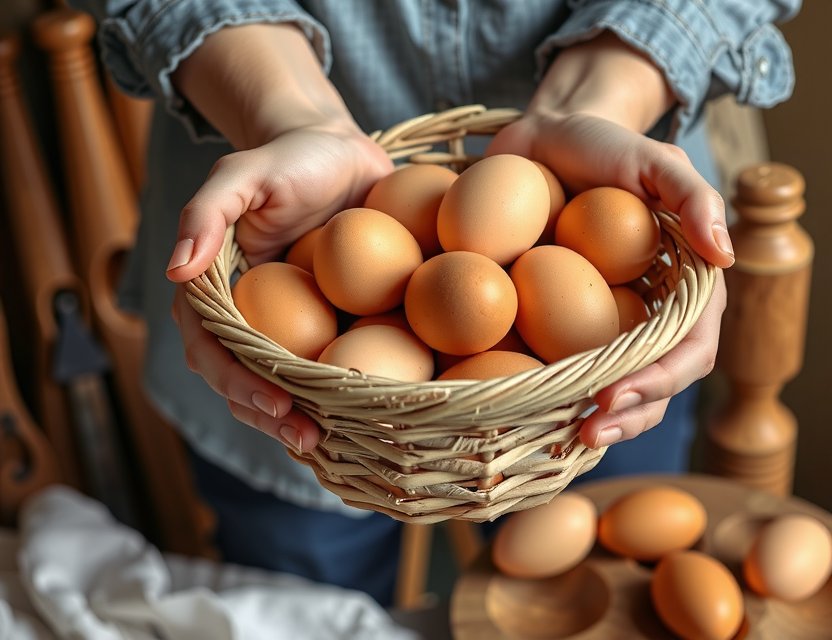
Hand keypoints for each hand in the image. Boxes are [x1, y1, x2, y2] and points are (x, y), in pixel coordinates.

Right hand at [166, 123, 392, 452]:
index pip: (212, 346)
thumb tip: (175, 273)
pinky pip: (322, 364)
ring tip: (325, 441)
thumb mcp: (243, 174)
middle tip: (306, 436)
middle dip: (266, 413)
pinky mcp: (324, 321)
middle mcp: (248, 313)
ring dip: (295, 417)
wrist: (341, 154)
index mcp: (217, 288)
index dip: (236, 380)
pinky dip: (331, 394)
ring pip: (278, 382)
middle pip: (241, 377)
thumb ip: (206, 214)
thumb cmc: (290, 159)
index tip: (276, 399)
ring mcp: (286, 321)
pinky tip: (354, 416)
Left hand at [488, 111, 732, 448]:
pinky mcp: (561, 322)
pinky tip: (531, 413)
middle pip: (656, 382)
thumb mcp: (650, 157)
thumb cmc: (602, 147)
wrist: (542, 141)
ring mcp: (605, 323)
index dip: (660, 378)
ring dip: (599, 420)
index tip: (612, 391)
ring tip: (567, 436)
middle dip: (630, 414)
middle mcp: (648, 313)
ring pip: (616, 388)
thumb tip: (726, 255)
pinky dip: (555, 396)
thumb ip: (692, 196)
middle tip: (588, 430)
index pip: (689, 347)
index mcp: (682, 285)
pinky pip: (565, 368)